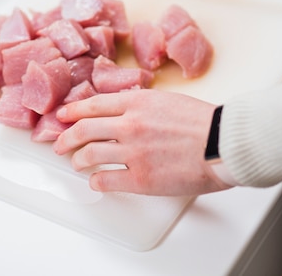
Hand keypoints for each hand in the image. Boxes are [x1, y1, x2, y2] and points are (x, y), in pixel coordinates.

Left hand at [54, 89, 230, 195]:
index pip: (93, 105)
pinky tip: (97, 181)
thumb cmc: (203, 121)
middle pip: (84, 129)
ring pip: (88, 155)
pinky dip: (95, 181)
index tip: (64, 116)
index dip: (73, 111)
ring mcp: (132, 152)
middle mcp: (129, 124)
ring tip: (77, 163)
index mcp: (137, 101)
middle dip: (66, 138)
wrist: (221, 143)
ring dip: (78, 160)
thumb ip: (143, 105)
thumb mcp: (168, 100)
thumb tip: (126, 113)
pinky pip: (104, 180)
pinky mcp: (139, 179)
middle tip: (59, 144)